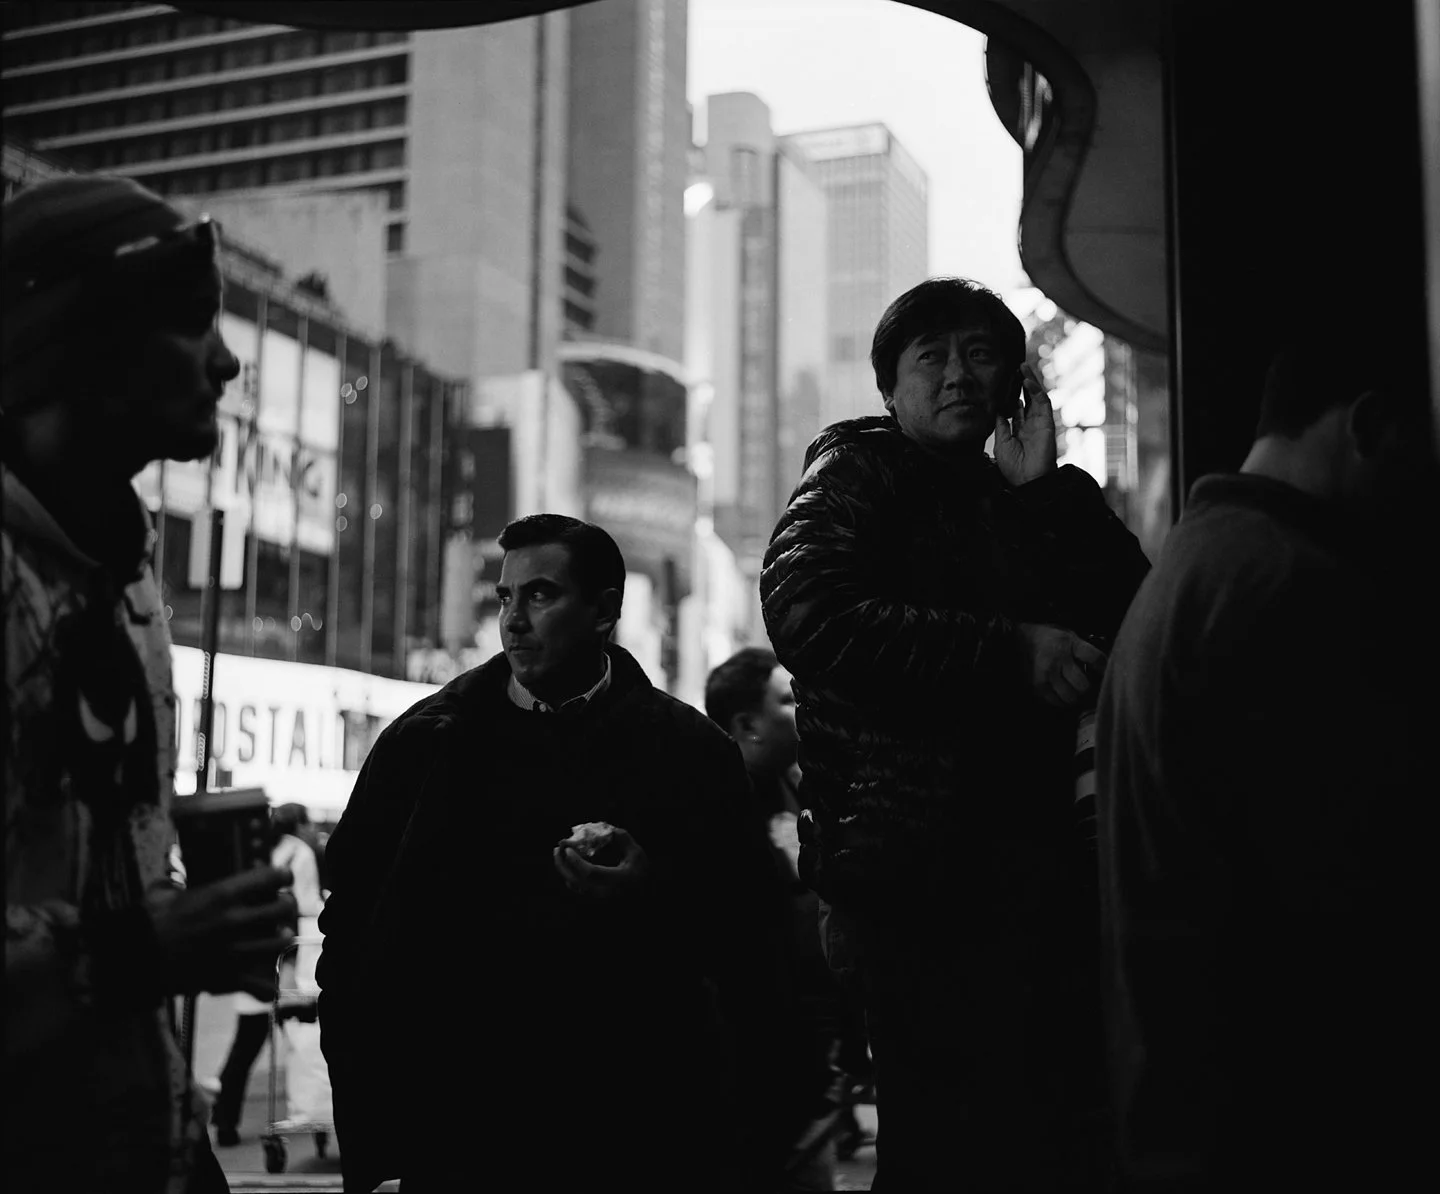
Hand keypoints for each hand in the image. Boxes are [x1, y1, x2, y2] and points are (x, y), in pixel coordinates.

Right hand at [146, 865, 296, 1000]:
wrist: (132, 961)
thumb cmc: (147, 925)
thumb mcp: (163, 894)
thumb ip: (177, 884)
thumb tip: (177, 883)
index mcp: (222, 895)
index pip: (273, 877)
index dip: (282, 876)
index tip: (281, 879)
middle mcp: (234, 920)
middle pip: (285, 908)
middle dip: (286, 906)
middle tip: (279, 908)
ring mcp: (234, 950)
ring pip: (282, 942)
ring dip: (281, 939)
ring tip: (274, 937)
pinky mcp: (228, 978)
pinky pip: (264, 985)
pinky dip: (268, 984)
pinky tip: (266, 978)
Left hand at [553, 827, 649, 899]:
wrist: (643, 889)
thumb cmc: (640, 868)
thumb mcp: (635, 850)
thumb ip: (620, 837)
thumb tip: (601, 828)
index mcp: (620, 879)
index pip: (591, 873)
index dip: (577, 861)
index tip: (568, 848)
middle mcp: (608, 892)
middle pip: (577, 882)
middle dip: (563, 866)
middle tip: (557, 849)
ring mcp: (601, 898)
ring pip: (575, 887)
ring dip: (564, 870)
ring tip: (558, 854)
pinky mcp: (595, 898)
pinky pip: (577, 888)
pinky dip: (569, 875)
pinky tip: (567, 863)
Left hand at [994, 364, 1057, 485]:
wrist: (1027, 481)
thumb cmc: (1013, 467)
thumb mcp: (1001, 443)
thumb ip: (1001, 425)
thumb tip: (997, 409)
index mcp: (1019, 430)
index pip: (1016, 408)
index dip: (1011, 395)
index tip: (1004, 382)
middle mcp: (1030, 424)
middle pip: (1027, 399)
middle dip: (1021, 384)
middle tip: (1015, 369)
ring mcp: (1039, 423)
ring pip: (1036, 398)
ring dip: (1030, 382)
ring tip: (1022, 368)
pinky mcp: (1047, 423)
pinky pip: (1043, 404)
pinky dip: (1035, 392)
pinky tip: (1027, 382)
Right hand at [1016, 622, 1106, 708]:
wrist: (1021, 637)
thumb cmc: (1049, 637)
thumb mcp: (1069, 635)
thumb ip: (1083, 650)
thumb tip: (1101, 669)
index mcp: (1069, 642)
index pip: (1094, 658)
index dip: (1103, 669)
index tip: (1104, 674)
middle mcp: (1058, 658)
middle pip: (1082, 684)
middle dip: (1087, 688)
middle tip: (1087, 687)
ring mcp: (1046, 673)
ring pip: (1069, 696)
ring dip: (1074, 696)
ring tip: (1074, 692)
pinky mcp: (1037, 683)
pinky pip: (1054, 700)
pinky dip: (1060, 700)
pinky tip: (1061, 695)